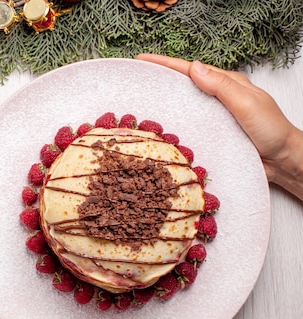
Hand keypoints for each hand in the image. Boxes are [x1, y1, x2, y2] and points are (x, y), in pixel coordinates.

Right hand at [135, 54, 302, 199]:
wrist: (282, 161)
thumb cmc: (271, 130)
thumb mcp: (247, 103)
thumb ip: (222, 87)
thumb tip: (195, 68)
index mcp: (226, 84)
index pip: (190, 70)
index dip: (165, 64)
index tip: (143, 59)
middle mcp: (217, 99)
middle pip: (183, 85)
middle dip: (159, 79)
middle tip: (135, 76)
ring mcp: (213, 117)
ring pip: (183, 105)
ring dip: (163, 102)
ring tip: (140, 101)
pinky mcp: (211, 135)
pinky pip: (188, 126)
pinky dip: (173, 124)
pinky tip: (160, 128)